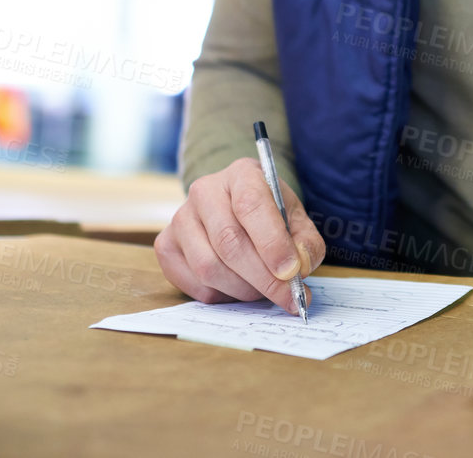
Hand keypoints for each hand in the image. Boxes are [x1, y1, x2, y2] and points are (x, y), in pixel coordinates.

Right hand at [155, 157, 325, 314]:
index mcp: (241, 174)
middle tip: (288, 297)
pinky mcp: (166, 245)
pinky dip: (221, 295)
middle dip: (263, 278)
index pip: (251, 206)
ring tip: (262, 288)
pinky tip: (237, 286)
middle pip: (229, 242)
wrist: (235, 208)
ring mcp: (180, 218)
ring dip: (243, 289)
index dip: (272, 243)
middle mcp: (204, 191)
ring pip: (209, 267)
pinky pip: (193, 283)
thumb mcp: (295, 218)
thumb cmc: (268, 215)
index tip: (292, 272)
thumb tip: (300, 267)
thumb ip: (306, 241)